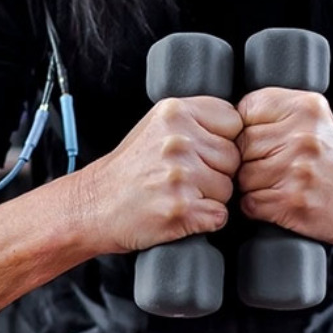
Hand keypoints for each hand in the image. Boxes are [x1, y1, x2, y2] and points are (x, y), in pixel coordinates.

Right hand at [76, 96, 242, 253]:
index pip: (233, 121)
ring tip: (178, 193)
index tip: (200, 152)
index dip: (222, 140)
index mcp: (174, 112)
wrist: (93, 205)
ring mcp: (180, 176)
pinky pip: (219, 215)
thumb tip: (239, 126)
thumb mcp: (156, 126)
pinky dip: (204, 219)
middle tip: (184, 177)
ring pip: (228, 188)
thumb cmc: (127, 170)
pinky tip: (180, 211)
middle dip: (215, 171)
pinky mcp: (181, 209)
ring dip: (209, 197)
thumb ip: (195, 120)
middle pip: (233, 157)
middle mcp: (178, 141)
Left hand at [236, 88, 332, 245]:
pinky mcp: (291, 201)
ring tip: (281, 184)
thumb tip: (226, 123)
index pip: (244, 109)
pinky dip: (258, 207)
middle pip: (239, 144)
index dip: (246, 129)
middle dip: (249, 160)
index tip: (265, 142)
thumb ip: (275, 114)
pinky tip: (281, 201)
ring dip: (252, 186)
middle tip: (276, 167)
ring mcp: (296, 169)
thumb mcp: (315, 121)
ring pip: (242, 176)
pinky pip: (249, 202)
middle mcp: (302, 135)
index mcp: (306, 106)